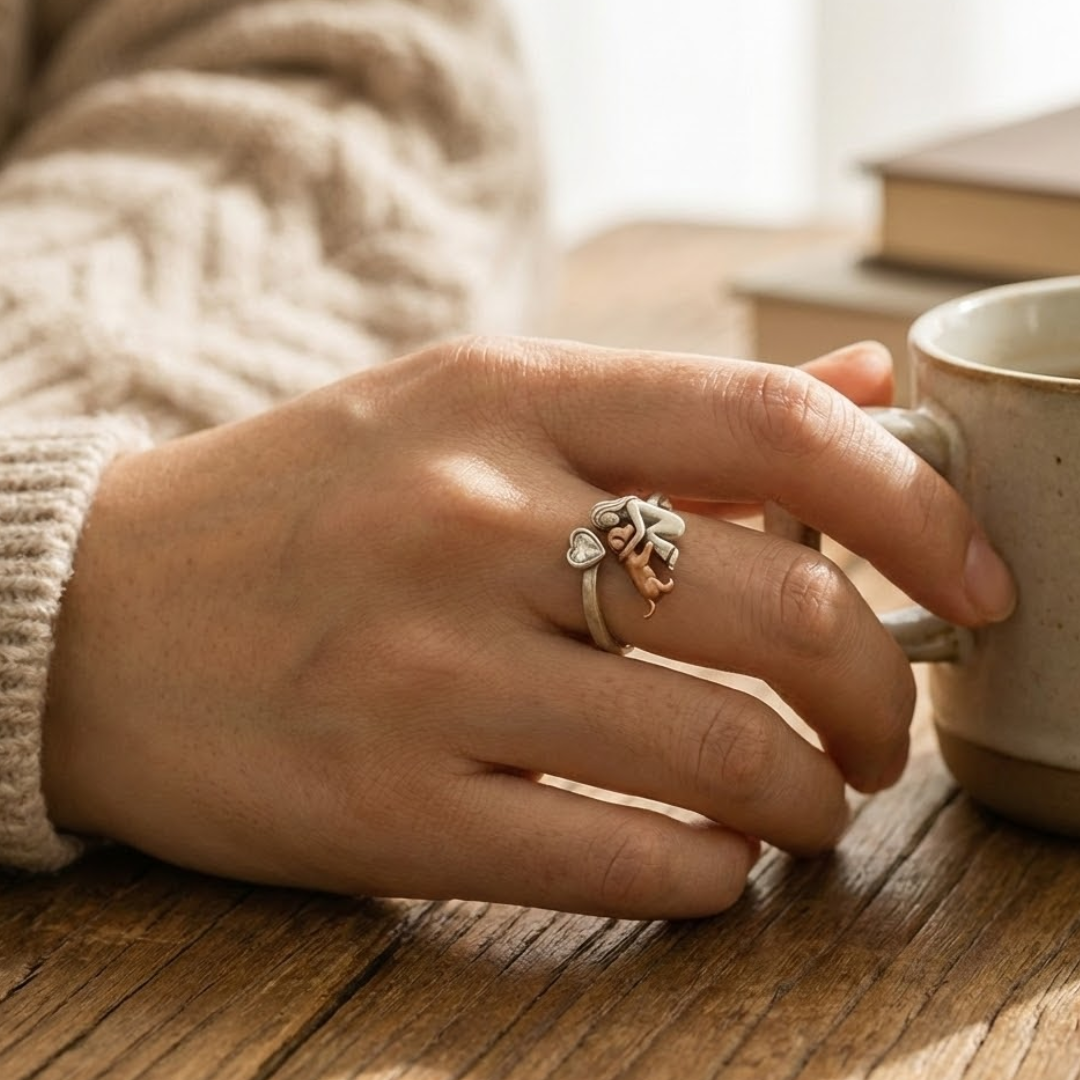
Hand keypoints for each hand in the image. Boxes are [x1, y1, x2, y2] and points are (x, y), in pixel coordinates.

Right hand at [42, 338, 1013, 918]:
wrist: (93, 609)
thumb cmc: (298, 505)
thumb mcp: (468, 411)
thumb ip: (674, 414)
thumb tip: (861, 387)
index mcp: (502, 397)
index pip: (775, 429)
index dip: (915, 504)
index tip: (972, 573)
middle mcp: (473, 521)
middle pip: (782, 611)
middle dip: (878, 687)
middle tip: (877, 723)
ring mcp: (429, 670)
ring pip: (722, 752)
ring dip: (812, 796)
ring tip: (809, 802)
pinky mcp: (390, 807)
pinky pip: (623, 857)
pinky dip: (711, 871)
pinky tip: (711, 857)